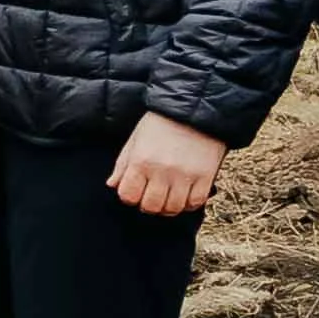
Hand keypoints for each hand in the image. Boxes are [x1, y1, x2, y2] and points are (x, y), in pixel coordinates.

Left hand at [110, 115, 227, 217]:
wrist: (194, 109)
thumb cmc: (161, 123)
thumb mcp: (135, 139)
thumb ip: (122, 164)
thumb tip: (113, 185)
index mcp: (141, 161)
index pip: (128, 196)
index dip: (129, 197)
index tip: (135, 191)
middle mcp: (162, 171)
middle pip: (151, 206)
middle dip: (148, 205)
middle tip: (152, 196)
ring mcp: (185, 175)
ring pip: (173, 208)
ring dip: (168, 207)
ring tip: (168, 196)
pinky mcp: (205, 176)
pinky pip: (195, 203)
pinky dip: (189, 204)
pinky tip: (185, 195)